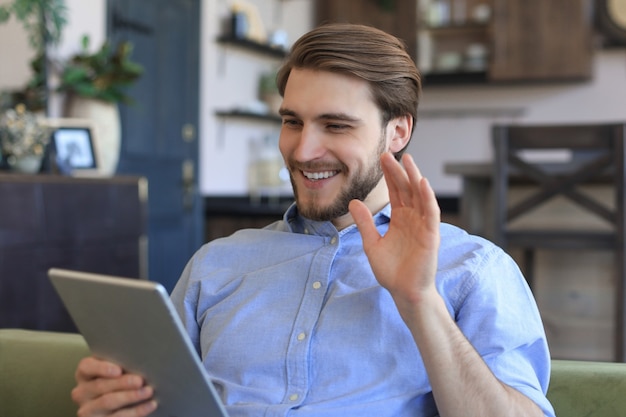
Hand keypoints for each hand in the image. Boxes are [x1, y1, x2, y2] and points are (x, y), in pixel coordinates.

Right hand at [73, 356, 156, 416]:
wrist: (119, 405)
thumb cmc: (119, 380)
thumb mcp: (115, 371)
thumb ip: (120, 364)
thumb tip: (139, 359)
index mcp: (84, 375)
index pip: (86, 367)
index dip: (101, 368)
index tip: (119, 370)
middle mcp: (82, 393)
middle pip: (100, 385)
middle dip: (122, 383)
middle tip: (140, 380)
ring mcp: (88, 410)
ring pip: (108, 402)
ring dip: (131, 396)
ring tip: (148, 391)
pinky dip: (137, 411)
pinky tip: (150, 405)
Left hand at [349, 152, 440, 308]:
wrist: (404, 292)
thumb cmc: (391, 271)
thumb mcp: (371, 244)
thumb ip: (364, 223)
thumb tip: (353, 201)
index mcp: (400, 219)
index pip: (395, 192)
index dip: (389, 175)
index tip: (381, 158)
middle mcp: (413, 218)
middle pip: (406, 189)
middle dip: (398, 171)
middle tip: (389, 153)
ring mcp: (423, 225)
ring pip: (419, 196)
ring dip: (414, 177)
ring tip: (407, 160)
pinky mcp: (431, 235)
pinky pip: (430, 212)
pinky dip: (427, 197)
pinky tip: (421, 182)